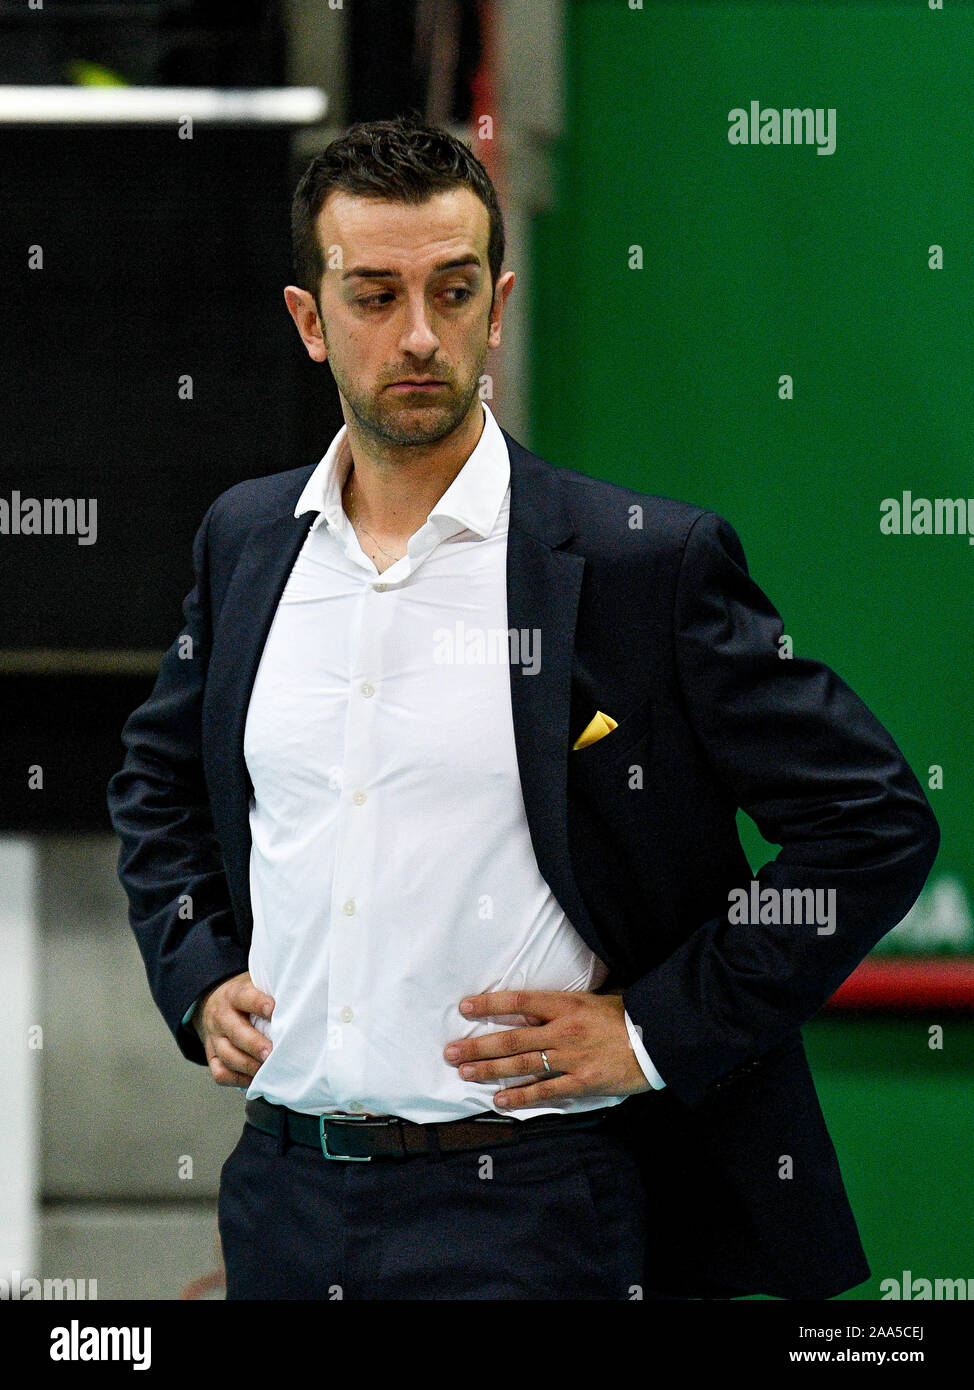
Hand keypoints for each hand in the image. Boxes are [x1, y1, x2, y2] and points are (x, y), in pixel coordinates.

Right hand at [193, 971, 274, 1086]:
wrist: (211, 1004)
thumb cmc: (245, 996)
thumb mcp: (254, 985)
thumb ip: (271, 991)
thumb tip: (300, 998)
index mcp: (234, 995)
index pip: (244, 997)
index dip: (258, 1004)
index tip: (274, 1010)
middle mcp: (221, 1017)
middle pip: (235, 1032)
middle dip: (255, 1045)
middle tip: (272, 1053)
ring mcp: (214, 1038)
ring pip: (228, 1055)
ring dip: (249, 1066)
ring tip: (268, 1071)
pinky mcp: (212, 1057)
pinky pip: (221, 1073)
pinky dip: (238, 1080)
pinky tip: (256, 1079)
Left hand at [443, 989, 651, 1109]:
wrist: (656, 1038)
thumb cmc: (624, 1016)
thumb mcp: (590, 1001)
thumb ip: (559, 1008)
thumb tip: (528, 1012)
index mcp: (566, 1005)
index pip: (519, 1002)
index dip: (490, 1004)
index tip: (464, 1007)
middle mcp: (563, 1030)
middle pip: (512, 1038)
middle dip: (478, 1045)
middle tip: (451, 1052)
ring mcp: (571, 1058)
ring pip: (522, 1064)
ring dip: (490, 1070)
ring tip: (465, 1073)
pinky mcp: (582, 1082)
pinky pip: (545, 1091)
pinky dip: (521, 1096)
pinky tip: (500, 1100)